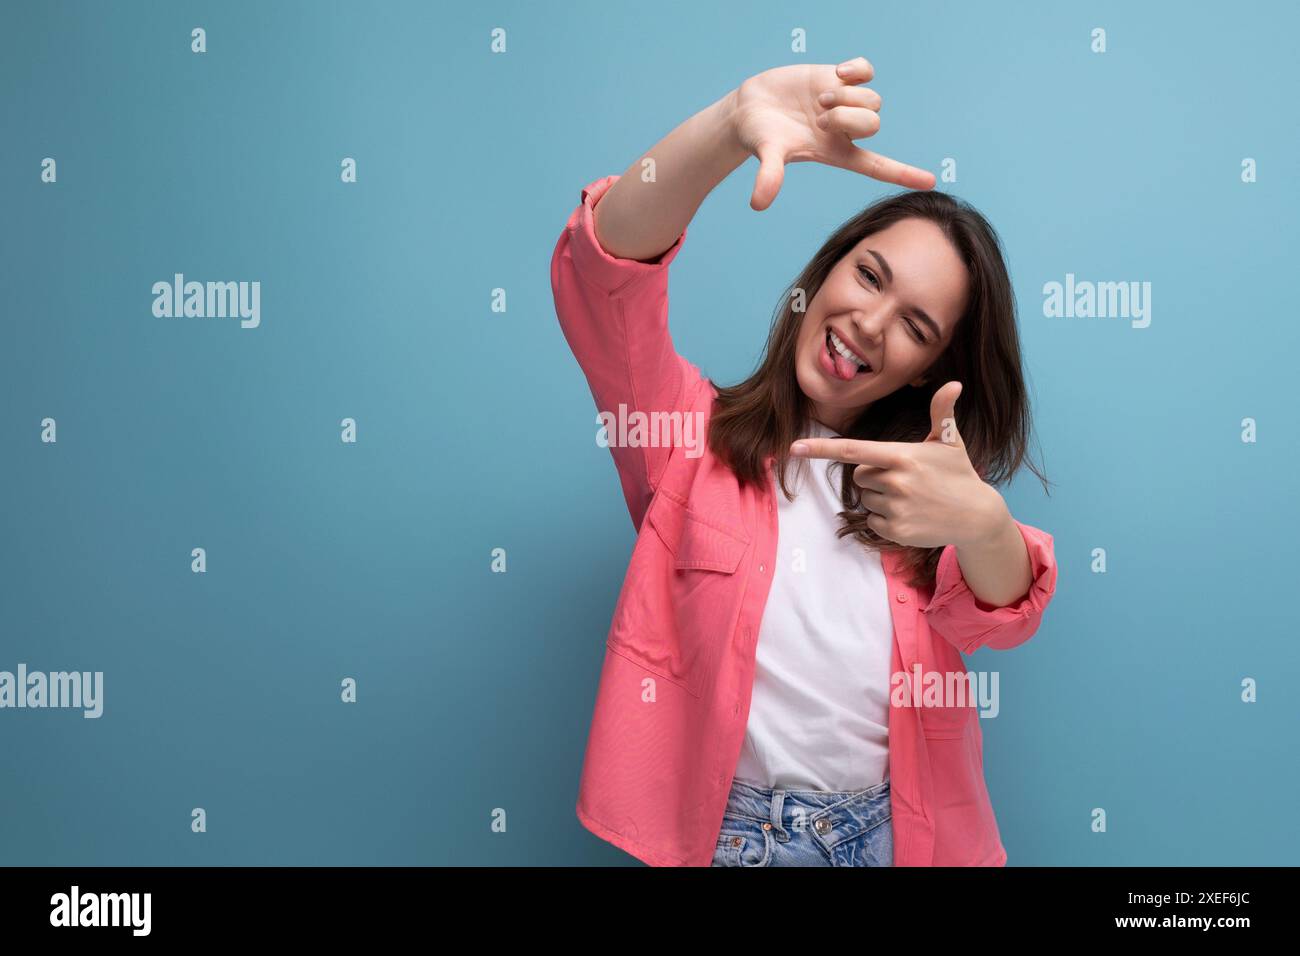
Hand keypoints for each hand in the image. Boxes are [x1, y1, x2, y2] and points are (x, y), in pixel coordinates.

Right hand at [728, 56, 936, 210]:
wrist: (751, 108)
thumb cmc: (760, 136)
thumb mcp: (767, 154)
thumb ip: (769, 176)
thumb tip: (758, 204)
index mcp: (836, 153)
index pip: (876, 167)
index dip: (903, 174)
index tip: (931, 182)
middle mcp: (846, 130)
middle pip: (874, 123)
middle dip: (847, 116)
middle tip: (819, 115)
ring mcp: (845, 103)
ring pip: (872, 99)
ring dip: (845, 95)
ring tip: (818, 98)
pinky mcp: (838, 78)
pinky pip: (866, 71)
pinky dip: (857, 70)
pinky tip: (837, 73)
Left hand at [789, 382, 1006, 548]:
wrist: (977, 517)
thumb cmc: (959, 473)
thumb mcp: (949, 442)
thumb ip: (942, 412)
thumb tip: (954, 383)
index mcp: (902, 456)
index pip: (853, 450)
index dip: (821, 448)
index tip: (794, 447)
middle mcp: (896, 482)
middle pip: (859, 475)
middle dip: (874, 474)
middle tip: (905, 478)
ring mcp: (895, 509)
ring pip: (865, 498)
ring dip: (881, 496)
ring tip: (912, 496)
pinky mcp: (896, 531)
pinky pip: (872, 520)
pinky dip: (885, 518)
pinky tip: (910, 514)